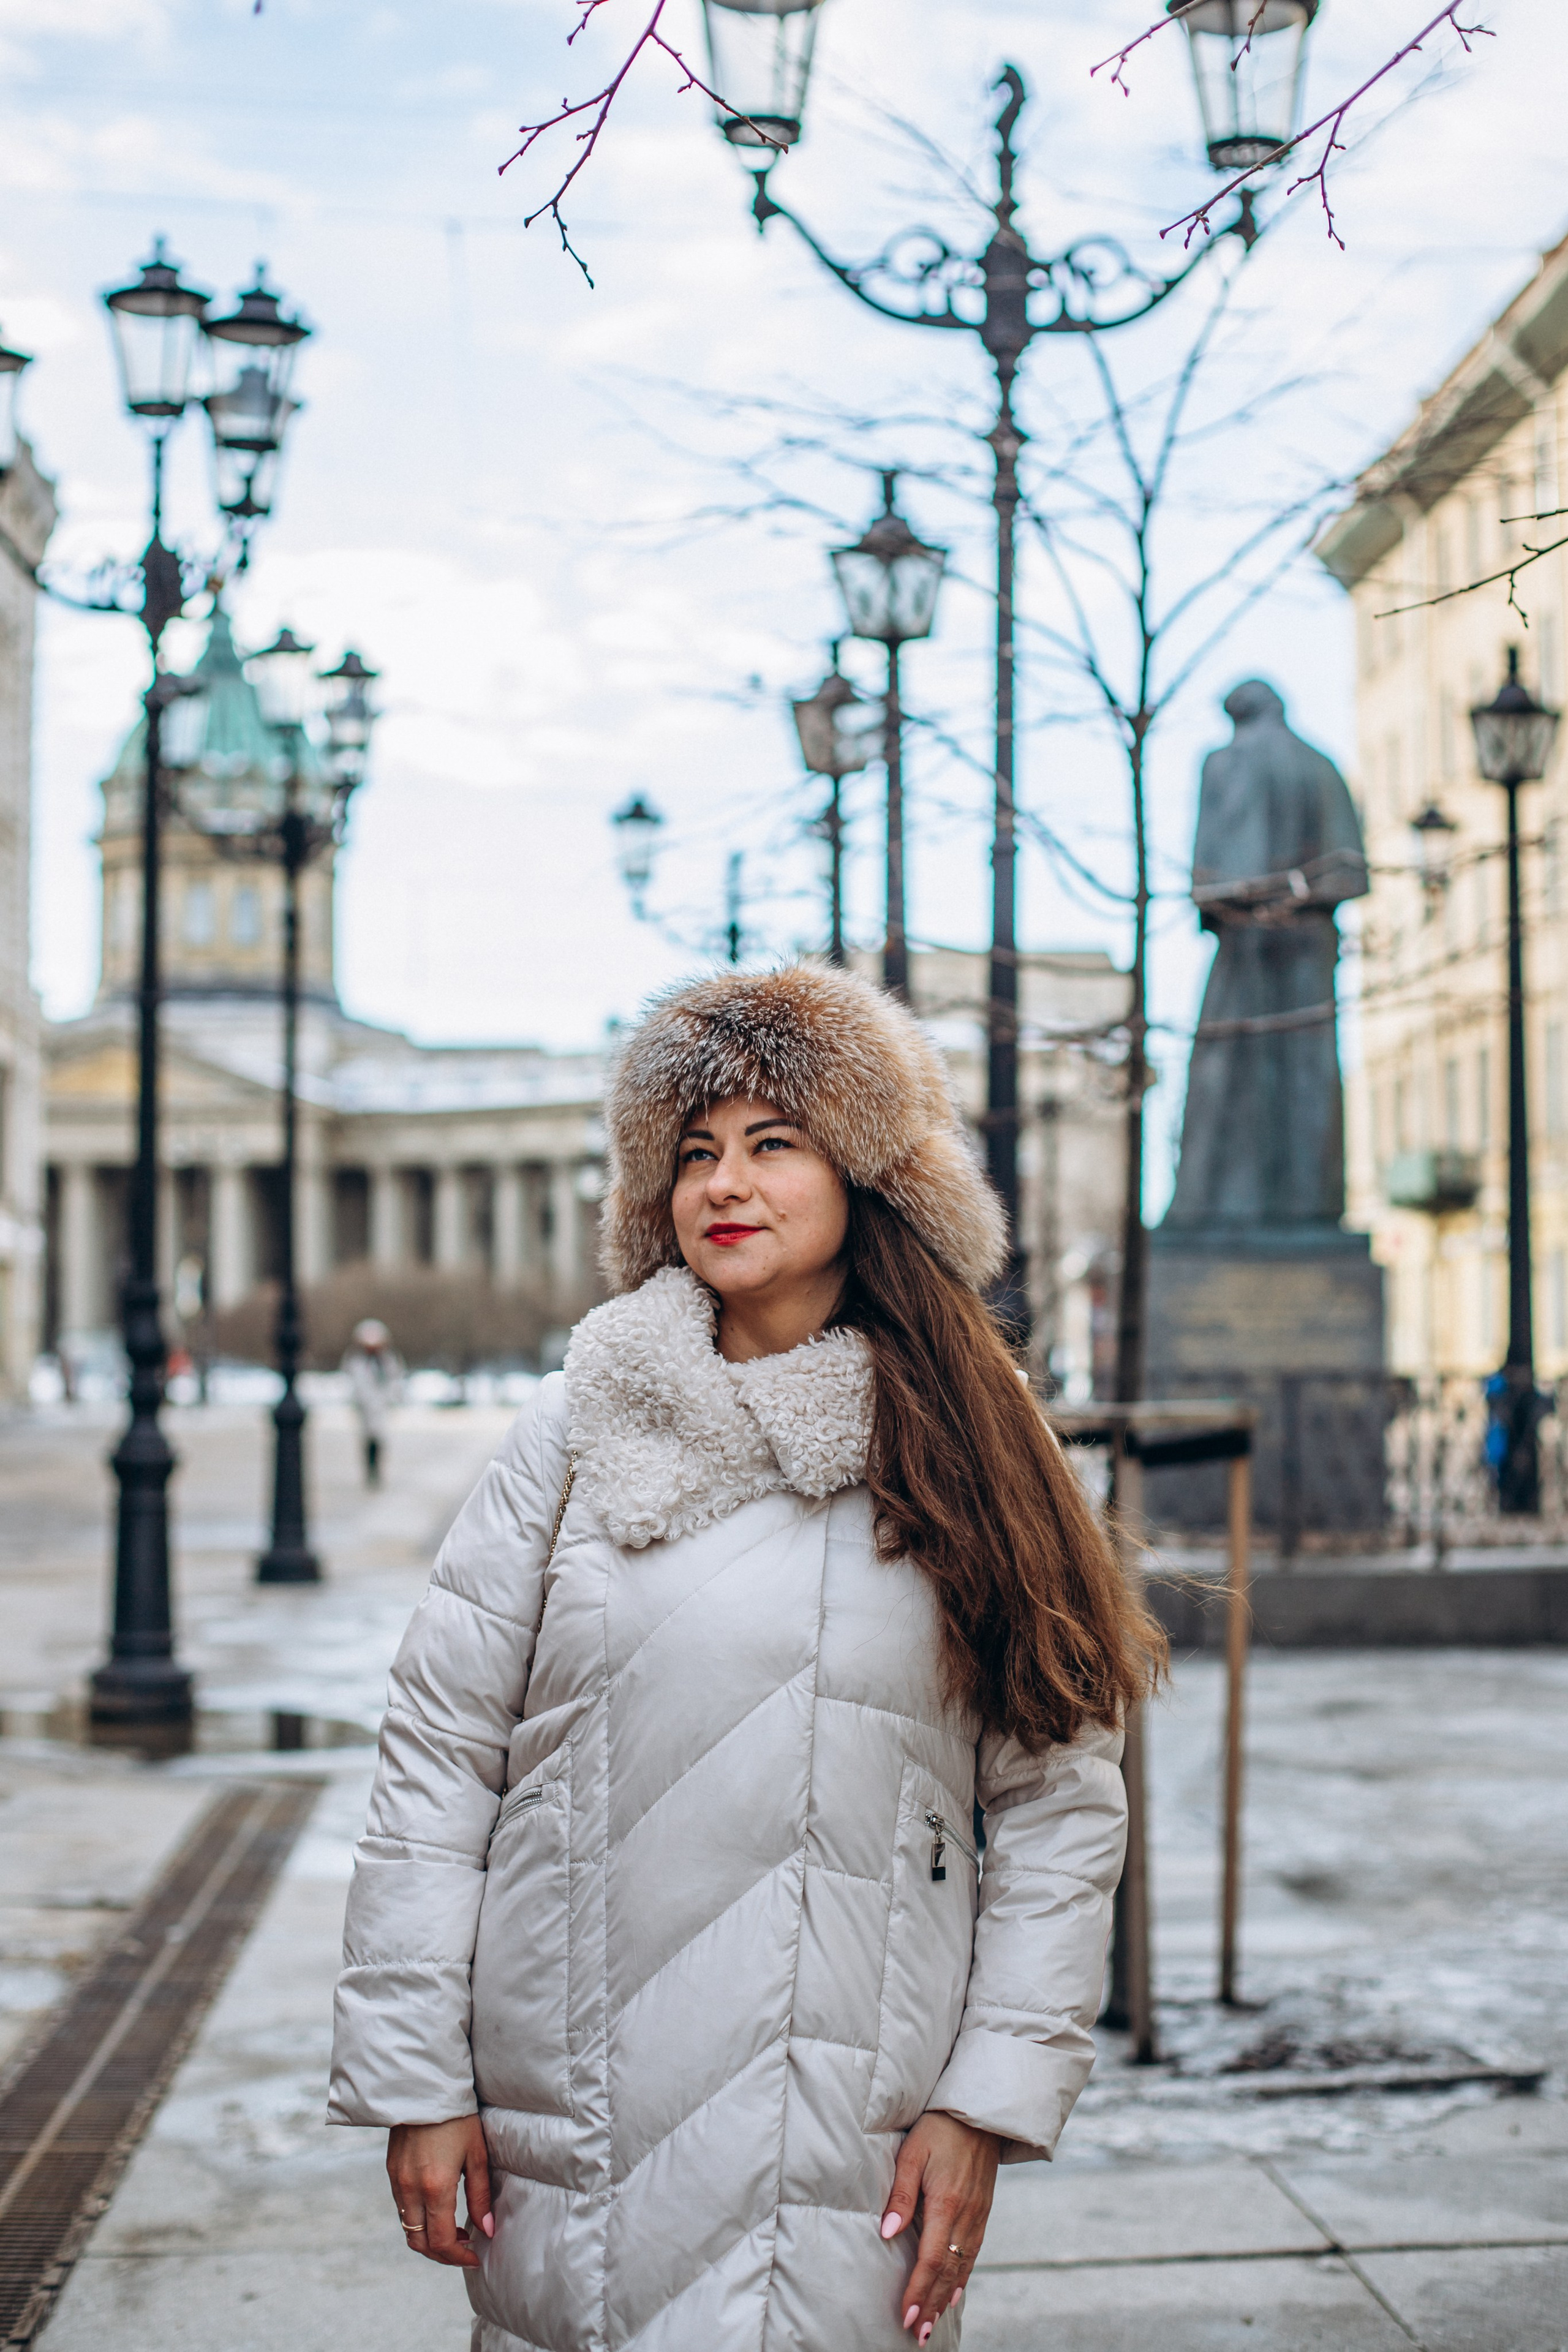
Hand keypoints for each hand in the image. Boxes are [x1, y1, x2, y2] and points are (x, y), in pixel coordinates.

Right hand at [386, 2116, 493, 2267]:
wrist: (425, 2087)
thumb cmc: (457, 2118)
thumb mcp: (477, 2155)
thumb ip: (480, 2196)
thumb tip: (488, 2230)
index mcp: (435, 2187)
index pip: (442, 2241)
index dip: (459, 2257)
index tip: (475, 2257)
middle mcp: (411, 2189)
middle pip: (420, 2243)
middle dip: (442, 2255)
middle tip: (464, 2249)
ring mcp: (397, 2181)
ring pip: (408, 2229)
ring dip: (429, 2239)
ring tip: (454, 2231)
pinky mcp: (391, 2171)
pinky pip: (402, 2209)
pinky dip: (419, 2221)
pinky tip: (437, 2210)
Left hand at [880, 2110, 999, 2339]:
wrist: (979, 2113)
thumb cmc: (939, 2129)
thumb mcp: (912, 2153)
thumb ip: (900, 2193)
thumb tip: (887, 2232)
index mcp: (946, 2203)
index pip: (930, 2260)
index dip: (918, 2292)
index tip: (907, 2317)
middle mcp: (966, 2216)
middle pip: (948, 2272)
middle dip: (932, 2305)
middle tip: (918, 2334)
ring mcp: (978, 2216)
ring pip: (962, 2267)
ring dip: (947, 2298)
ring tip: (932, 2323)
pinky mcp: (983, 2212)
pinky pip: (973, 2253)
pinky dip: (963, 2278)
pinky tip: (955, 2293)